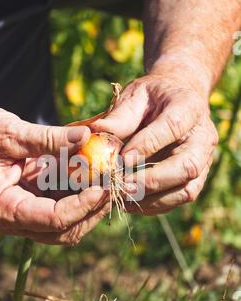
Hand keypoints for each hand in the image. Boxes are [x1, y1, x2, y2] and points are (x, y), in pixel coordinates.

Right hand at [0, 100, 109, 243]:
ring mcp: (26, 208)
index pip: (54, 220)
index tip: (106, 185)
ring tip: (110, 175)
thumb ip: (48, 138)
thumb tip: (87, 137)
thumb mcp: (8, 132)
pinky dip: (81, 188)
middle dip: (93, 209)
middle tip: (115, 182)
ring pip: (69, 220)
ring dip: (91, 202)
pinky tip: (93, 168)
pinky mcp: (33, 195)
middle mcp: (17, 217)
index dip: (84, 206)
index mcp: (5, 210)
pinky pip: (64, 200)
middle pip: (66, 230)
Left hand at [91, 75, 218, 214]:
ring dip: (153, 199)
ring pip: (186, 189)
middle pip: (187, 166)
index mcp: (188, 107)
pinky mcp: (197, 177)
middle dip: (152, 181)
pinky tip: (131, 202)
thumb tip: (96, 132)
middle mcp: (203, 137)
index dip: (148, 144)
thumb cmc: (153, 97)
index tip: (122, 159)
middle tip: (121, 186)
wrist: (177, 98)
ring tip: (123, 198)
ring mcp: (204, 160)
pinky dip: (156, 205)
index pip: (172, 126)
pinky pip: (180, 197)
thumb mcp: (135, 96)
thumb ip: (120, 116)